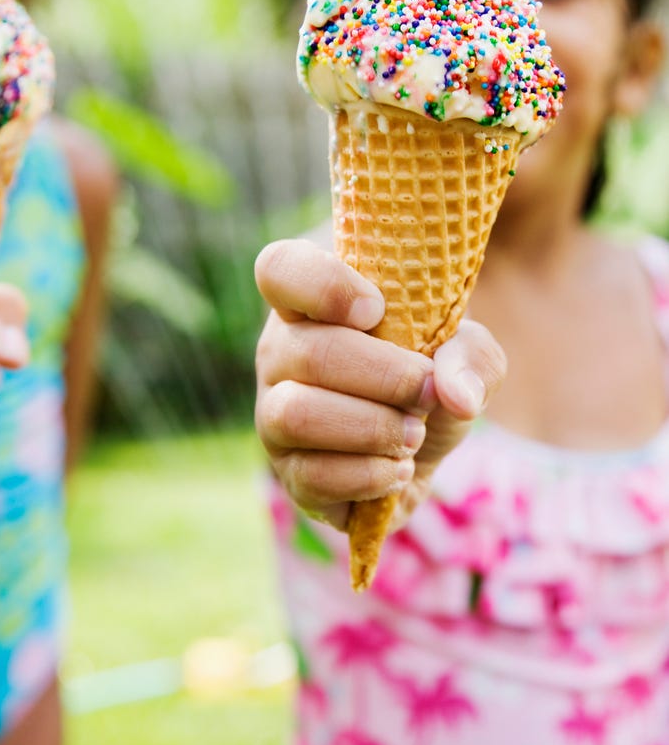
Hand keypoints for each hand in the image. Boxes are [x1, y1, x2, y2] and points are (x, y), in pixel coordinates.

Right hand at [254, 239, 505, 530]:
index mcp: (309, 304)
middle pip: (308, 352)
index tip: (377, 309)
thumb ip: (470, 355)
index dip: (324, 285)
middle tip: (426, 391)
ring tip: (412, 434)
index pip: (280, 268)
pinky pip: (311, 476)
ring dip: (372, 427)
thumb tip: (454, 395)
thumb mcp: (465, 352)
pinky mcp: (289, 473)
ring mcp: (274, 415)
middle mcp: (279, 353)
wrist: (420, 449)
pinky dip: (369, 475)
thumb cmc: (427, 379)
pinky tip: (396, 468)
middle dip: (385, 376)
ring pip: (296, 415)